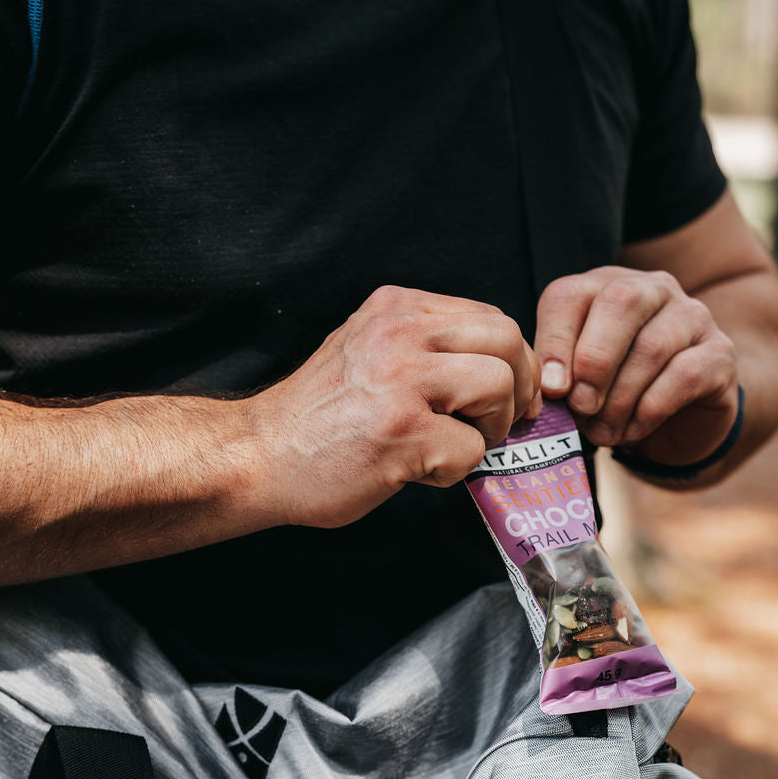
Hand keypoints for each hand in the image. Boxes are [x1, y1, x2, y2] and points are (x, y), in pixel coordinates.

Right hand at [246, 286, 539, 528]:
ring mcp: (400, 378)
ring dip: (492, 426)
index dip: (513, 358)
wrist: (258, 455)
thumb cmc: (318, 415)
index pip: (488, 316)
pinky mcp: (401, 430)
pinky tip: (419, 471)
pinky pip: (471, 446)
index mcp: (395, 307)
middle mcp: (399, 332)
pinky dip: (456, 469)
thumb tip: (500, 365)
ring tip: (457, 445)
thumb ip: (424, 344)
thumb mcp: (368, 347)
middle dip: (519, 385)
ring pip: (498, 385)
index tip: (512, 393)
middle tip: (502, 422)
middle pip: (505, 339)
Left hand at [534, 266, 738, 465]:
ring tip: (602, 432)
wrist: (683, 418)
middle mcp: (653, 289)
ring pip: (652, 345)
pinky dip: (650, 410)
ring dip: (620, 397)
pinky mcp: (721, 353)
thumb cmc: (618, 391)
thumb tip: (548, 390)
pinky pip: (684, 375)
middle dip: (594, 360)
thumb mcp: (581, 378)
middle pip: (620, 302)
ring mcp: (693, 316)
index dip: (555, 341)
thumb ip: (561, 374)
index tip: (551, 390)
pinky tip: (633, 431)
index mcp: (606, 285)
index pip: (571, 294)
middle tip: (580, 407)